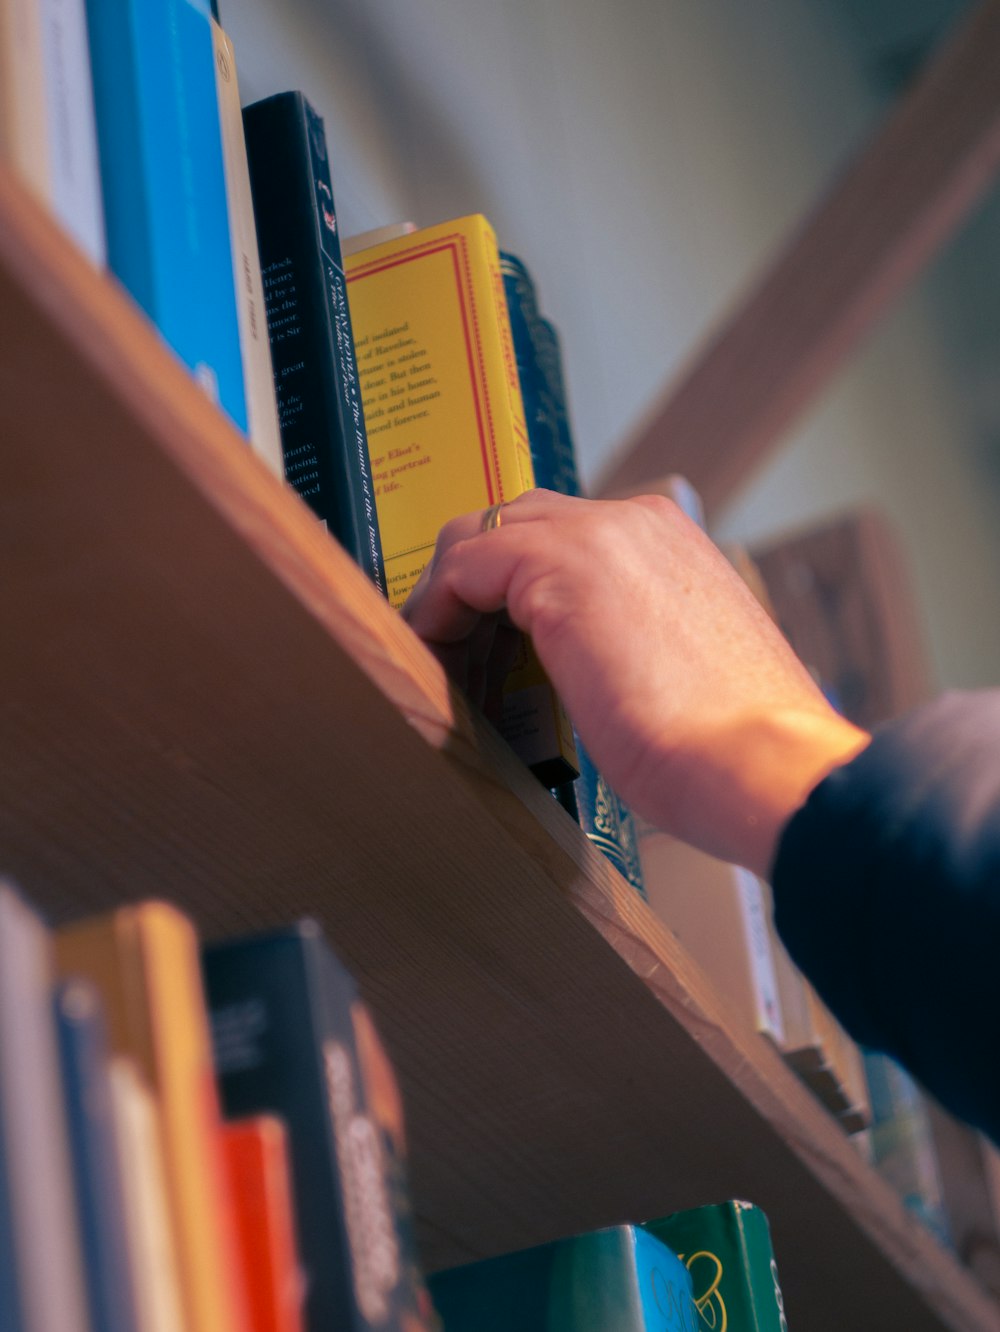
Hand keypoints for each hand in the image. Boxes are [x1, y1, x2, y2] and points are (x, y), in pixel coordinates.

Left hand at [403, 489, 868, 876]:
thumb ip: (634, 641)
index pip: (561, 533)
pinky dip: (437, 608)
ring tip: (437, 654)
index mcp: (670, 541)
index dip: (511, 581)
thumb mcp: (681, 668)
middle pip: (514, 521)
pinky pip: (464, 567)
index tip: (486, 635)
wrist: (764, 764)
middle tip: (451, 642)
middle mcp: (633, 521)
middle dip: (473, 577)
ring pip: (480, 534)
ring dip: (449, 593)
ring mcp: (596, 537)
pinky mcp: (556, 571)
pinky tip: (435, 653)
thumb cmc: (735, 745)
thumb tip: (592, 668)